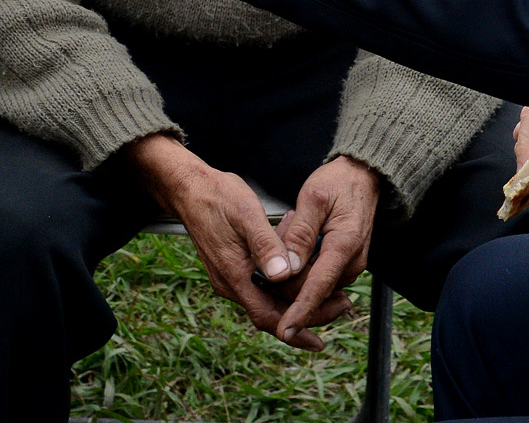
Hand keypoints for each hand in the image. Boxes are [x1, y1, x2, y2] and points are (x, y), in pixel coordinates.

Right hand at [126, 134, 317, 349]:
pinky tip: (301, 270)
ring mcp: (230, 276)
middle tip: (340, 304)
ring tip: (329, 289)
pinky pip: (261, 286)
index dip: (295, 331)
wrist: (189, 187)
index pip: (268, 317)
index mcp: (234, 275)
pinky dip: (284, 284)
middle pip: (272, 312)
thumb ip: (265, 245)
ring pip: (268, 299)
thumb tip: (283, 274)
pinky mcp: (232, 267)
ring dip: (297, 297)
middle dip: (306, 313)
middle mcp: (230, 283)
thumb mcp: (246, 214)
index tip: (319, 341)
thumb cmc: (217, 196)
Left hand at [269, 156, 378, 344]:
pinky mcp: (344, 265)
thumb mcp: (314, 198)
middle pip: (312, 292)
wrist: (364, 176)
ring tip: (290, 227)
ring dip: (293, 270)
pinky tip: (296, 240)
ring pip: (312, 286)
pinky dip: (302, 267)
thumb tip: (287, 268)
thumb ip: (300, 233)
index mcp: (344, 246)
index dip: (299, 312)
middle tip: (279, 236)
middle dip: (287, 277)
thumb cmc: (338, 183)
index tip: (282, 332)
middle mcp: (351, 263)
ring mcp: (349, 266)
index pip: (318, 288)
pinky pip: (318, 277)